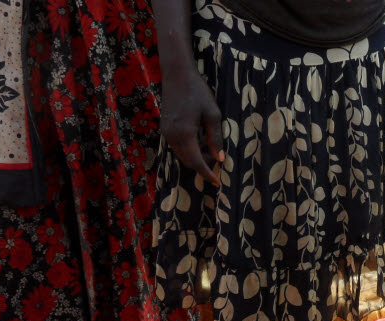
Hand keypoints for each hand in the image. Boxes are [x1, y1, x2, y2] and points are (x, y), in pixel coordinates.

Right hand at [159, 67, 223, 185]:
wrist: (177, 74)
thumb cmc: (198, 92)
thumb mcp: (213, 114)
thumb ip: (215, 138)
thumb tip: (219, 159)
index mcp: (185, 134)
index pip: (196, 162)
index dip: (207, 174)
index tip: (217, 181)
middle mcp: (172, 136)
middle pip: (187, 161)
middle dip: (202, 166)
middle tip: (217, 162)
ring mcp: (166, 132)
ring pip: (181, 154)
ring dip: (196, 157)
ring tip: (210, 149)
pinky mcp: (165, 128)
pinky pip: (178, 146)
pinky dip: (189, 149)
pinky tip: (200, 140)